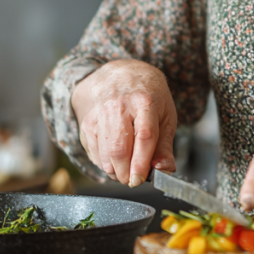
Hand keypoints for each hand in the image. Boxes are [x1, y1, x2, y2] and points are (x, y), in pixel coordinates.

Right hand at [71, 59, 177, 186]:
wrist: (123, 74)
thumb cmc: (149, 96)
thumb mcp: (166, 115)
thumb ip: (165, 145)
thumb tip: (165, 170)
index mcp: (145, 102)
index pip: (144, 136)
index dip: (141, 162)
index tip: (140, 179)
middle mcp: (120, 105)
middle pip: (119, 148)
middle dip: (126, 173)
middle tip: (133, 179)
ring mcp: (101, 112)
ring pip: (104, 153)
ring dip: (115, 171)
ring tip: (125, 170)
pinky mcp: (88, 121)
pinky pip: (93, 151)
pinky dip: (103, 163)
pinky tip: (113, 159)